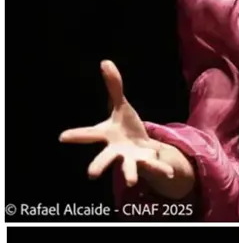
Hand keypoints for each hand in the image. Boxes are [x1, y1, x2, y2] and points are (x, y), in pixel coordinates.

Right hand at [59, 61, 184, 195]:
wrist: (141, 147)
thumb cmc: (126, 127)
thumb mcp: (121, 106)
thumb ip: (114, 87)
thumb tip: (105, 61)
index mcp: (106, 135)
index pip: (89, 134)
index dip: (76, 135)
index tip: (62, 137)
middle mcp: (115, 150)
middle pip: (105, 159)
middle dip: (99, 166)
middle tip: (91, 175)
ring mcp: (131, 159)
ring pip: (128, 168)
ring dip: (130, 174)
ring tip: (132, 181)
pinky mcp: (147, 163)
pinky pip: (155, 167)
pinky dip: (162, 169)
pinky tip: (172, 173)